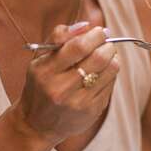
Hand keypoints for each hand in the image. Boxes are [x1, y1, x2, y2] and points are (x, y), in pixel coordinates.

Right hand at [14, 22, 119, 143]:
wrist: (37, 124)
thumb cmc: (40, 84)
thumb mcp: (40, 60)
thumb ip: (59, 37)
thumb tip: (86, 26)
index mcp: (46, 71)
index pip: (78, 47)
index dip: (94, 35)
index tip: (99, 31)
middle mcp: (61, 88)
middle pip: (98, 58)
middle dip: (107, 45)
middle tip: (106, 42)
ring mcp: (78, 102)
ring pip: (110, 71)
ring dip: (113, 57)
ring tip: (107, 54)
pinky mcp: (91, 111)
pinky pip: (110, 84)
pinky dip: (110, 73)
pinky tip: (103, 72)